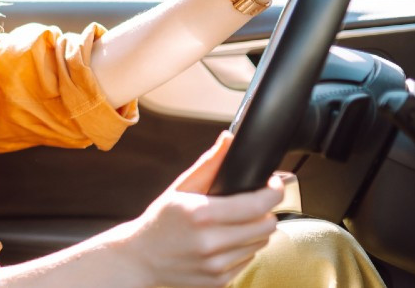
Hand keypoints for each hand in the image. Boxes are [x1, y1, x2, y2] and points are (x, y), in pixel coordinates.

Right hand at [116, 132, 283, 286]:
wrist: (140, 257)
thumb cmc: (160, 221)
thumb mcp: (180, 188)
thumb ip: (209, 164)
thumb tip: (228, 140)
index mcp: (200, 214)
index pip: (256, 204)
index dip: (273, 192)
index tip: (273, 185)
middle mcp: (210, 242)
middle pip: (266, 226)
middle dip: (266, 211)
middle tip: (253, 204)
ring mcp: (215, 264)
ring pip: (260, 244)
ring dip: (255, 231)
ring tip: (235, 223)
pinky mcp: (219, 280)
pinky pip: (248, 260)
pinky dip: (243, 249)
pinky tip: (225, 242)